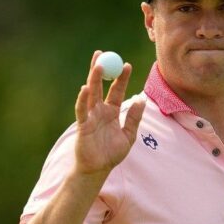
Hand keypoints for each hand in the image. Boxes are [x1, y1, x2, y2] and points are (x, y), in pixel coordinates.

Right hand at [73, 50, 145, 176]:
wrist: (98, 170)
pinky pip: (81, 109)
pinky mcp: (82, 125)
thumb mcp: (129, 135)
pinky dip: (82, 99)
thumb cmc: (112, 154)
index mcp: (112, 112)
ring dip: (93, 78)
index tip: (127, 64)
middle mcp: (100, 111)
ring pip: (90, 93)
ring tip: (98, 64)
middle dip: (101, 70)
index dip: (121, 78)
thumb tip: (142, 99)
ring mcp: (90, 116)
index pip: (116, 90)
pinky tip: (85, 88)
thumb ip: (135, 117)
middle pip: (100, 86)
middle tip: (104, 53)